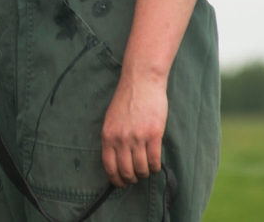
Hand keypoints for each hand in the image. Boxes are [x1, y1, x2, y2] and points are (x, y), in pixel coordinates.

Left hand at [100, 71, 168, 187]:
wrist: (142, 81)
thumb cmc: (126, 99)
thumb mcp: (111, 119)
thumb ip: (112, 138)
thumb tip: (116, 160)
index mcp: (108, 135)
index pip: (109, 166)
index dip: (116, 179)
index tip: (121, 183)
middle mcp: (121, 139)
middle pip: (126, 171)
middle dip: (132, 179)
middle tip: (136, 177)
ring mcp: (138, 137)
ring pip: (141, 168)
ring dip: (145, 173)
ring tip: (147, 170)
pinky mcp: (154, 135)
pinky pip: (154, 160)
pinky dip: (155, 167)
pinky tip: (155, 165)